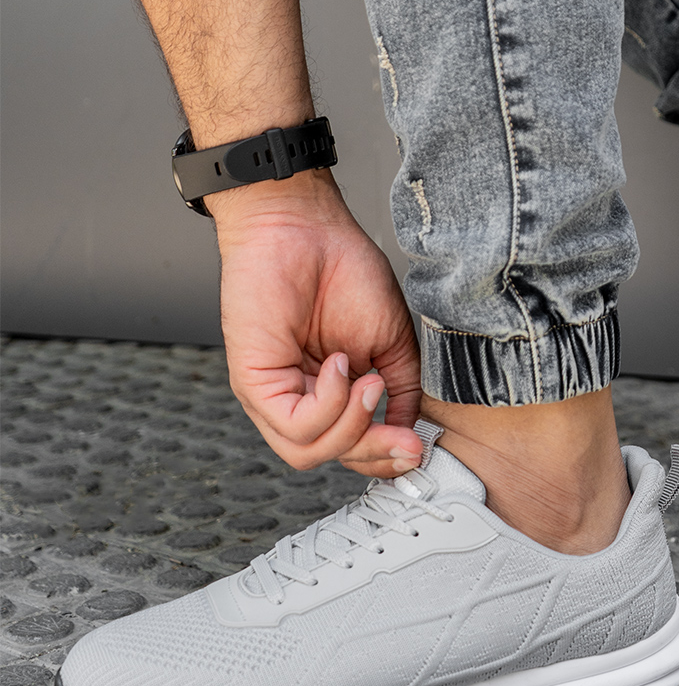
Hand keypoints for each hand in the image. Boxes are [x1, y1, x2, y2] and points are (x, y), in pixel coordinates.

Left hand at [212, 172, 423, 476]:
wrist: (308, 228)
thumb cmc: (343, 270)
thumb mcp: (391, 343)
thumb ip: (401, 391)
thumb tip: (409, 433)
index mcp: (327, 393)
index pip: (351, 448)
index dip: (385, 456)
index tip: (418, 446)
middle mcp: (297, 398)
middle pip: (330, 457)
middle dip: (373, 453)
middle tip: (403, 436)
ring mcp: (272, 393)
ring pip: (307, 452)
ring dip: (351, 427)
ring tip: (370, 383)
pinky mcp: (253, 383)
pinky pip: (293, 424)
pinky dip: (328, 404)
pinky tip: (341, 366)